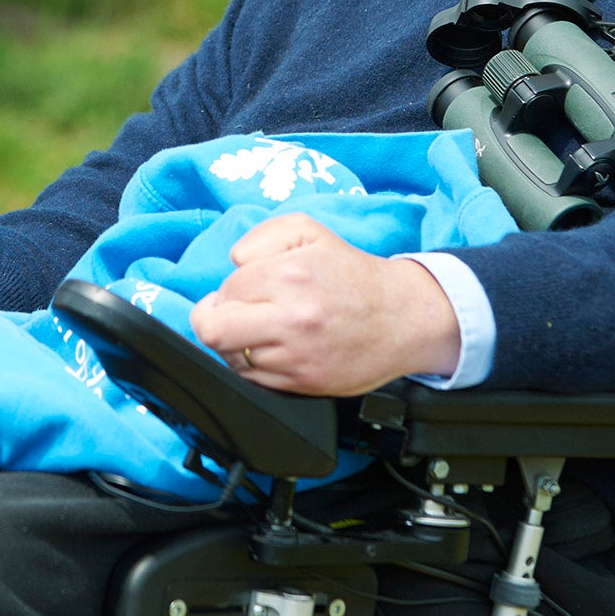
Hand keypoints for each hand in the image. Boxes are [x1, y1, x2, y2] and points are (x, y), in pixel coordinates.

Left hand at [188, 214, 461, 395]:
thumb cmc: (353, 275)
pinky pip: (253, 380)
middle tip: (226, 315)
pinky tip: (271, 349)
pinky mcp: (303, 383)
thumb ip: (263, 236)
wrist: (403, 318)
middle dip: (211, 320)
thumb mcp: (310, 232)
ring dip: (234, 344)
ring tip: (257, 331)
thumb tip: (234, 262)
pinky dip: (252, 365)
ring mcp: (296, 355)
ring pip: (230, 357)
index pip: (226, 288)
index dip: (226, 289)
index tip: (239, 291)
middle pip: (213, 330)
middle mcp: (291, 318)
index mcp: (290, 275)